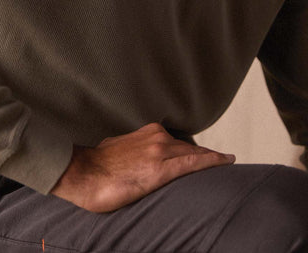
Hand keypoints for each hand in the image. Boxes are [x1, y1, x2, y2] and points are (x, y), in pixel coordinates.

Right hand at [51, 122, 234, 211]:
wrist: (82, 174)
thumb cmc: (94, 167)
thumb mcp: (115, 150)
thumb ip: (132, 151)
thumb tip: (133, 159)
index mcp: (145, 134)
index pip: (176, 141)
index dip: (193, 148)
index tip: (206, 151)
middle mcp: (155, 138)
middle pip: (189, 147)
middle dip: (205, 153)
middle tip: (221, 159)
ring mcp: (159, 153)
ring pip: (193, 154)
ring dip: (210, 158)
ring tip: (225, 162)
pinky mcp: (160, 171)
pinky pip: (192, 164)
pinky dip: (211, 161)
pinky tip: (225, 161)